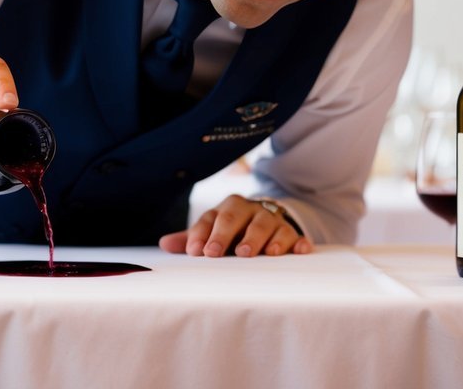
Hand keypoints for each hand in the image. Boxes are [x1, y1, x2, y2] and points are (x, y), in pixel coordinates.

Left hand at [159, 194, 312, 257]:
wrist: (267, 219)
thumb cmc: (234, 230)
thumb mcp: (213, 231)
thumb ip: (190, 238)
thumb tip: (164, 244)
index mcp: (228, 208)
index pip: (212, 218)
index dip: (202, 234)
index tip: (195, 251)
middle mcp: (249, 210)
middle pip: (236, 218)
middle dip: (226, 234)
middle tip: (217, 253)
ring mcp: (272, 220)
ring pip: (266, 225)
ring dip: (259, 239)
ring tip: (255, 254)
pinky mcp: (291, 232)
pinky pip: (296, 236)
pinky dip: (298, 243)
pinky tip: (298, 251)